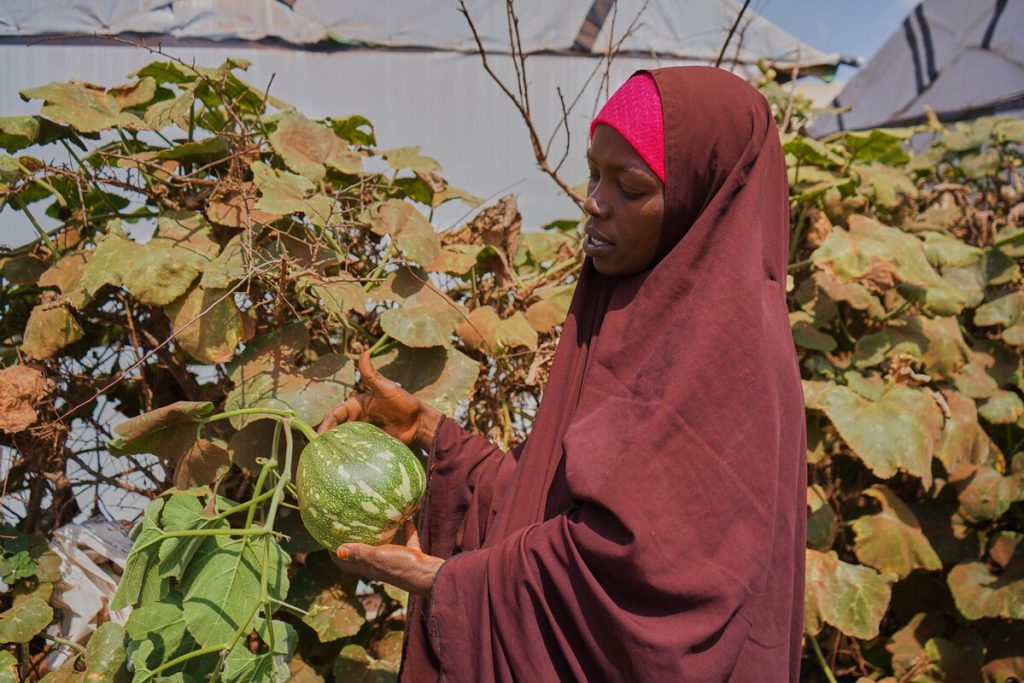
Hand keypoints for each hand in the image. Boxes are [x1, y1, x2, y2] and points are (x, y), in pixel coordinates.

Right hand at [318, 351, 442, 449]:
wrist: (419, 423)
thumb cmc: (404, 403)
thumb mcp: (387, 388)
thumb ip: (372, 375)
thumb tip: (364, 352)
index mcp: (357, 405)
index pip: (336, 413)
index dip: (327, 423)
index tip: (320, 434)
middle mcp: (358, 418)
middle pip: (337, 427)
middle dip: (326, 436)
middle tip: (318, 448)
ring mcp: (364, 431)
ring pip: (344, 438)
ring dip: (335, 446)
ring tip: (326, 457)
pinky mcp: (371, 443)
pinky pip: (356, 448)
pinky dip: (348, 453)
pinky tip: (341, 461)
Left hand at [333, 521, 443, 597]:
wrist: (429, 575)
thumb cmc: (401, 567)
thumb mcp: (377, 557)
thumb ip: (360, 553)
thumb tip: (338, 551)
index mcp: (369, 567)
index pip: (348, 563)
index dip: (337, 554)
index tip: (329, 540)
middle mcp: (381, 564)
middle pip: (365, 554)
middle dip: (358, 541)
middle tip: (353, 524)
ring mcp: (397, 560)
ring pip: (386, 546)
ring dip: (383, 535)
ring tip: (379, 518)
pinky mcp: (411, 556)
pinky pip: (407, 541)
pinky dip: (406, 530)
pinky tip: (407, 517)